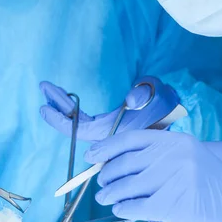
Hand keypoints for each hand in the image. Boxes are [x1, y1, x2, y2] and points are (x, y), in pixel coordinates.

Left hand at [39, 77, 174, 141]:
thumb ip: (146, 96)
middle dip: (58, 107)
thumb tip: (131, 103)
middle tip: (44, 87)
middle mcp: (106, 135)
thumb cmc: (168, 109)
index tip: (44, 108)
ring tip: (48, 88)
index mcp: (114, 132)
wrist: (177, 119)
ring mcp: (106, 130)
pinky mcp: (107, 124)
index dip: (60, 121)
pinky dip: (71, 107)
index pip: (80, 130)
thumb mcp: (159, 99)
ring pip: (78, 121)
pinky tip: (62, 95)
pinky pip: (83, 118)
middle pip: (75, 125)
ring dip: (63, 104)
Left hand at [86, 130, 221, 221]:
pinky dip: (123, 210)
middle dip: (107, 176)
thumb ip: (154, 159)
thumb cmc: (210, 183)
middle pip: (124, 163)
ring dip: (110, 194)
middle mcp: (173, 155)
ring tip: (106, 199)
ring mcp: (173, 179)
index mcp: (175, 141)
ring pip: (125, 186)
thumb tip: (110, 166)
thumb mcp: (186, 159)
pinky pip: (135, 207)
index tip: (91, 156)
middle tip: (101, 185)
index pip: (130, 139)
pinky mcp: (173, 204)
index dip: (106, 148)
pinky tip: (121, 211)